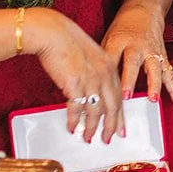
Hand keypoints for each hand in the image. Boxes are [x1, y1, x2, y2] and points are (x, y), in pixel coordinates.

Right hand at [28, 8, 124, 143]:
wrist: (52, 32)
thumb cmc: (66, 41)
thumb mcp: (89, 54)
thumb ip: (95, 72)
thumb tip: (91, 90)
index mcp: (109, 66)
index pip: (118, 95)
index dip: (120, 114)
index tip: (121, 126)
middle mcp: (104, 74)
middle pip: (112, 107)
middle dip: (111, 126)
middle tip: (109, 139)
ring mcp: (91, 79)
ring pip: (95, 111)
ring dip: (91, 128)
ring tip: (88, 138)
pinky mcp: (75, 84)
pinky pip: (77, 108)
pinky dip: (74, 120)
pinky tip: (72, 127)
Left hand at [101, 1, 172, 107]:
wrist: (145, 10)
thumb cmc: (123, 28)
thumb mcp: (108, 37)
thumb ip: (104, 58)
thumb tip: (95, 82)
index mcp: (118, 40)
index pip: (111, 55)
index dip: (107, 70)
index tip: (103, 85)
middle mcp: (136, 45)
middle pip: (133, 63)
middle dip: (130, 80)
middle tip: (127, 95)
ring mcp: (152, 51)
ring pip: (154, 68)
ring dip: (154, 84)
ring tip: (153, 99)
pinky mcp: (163, 56)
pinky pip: (169, 74)